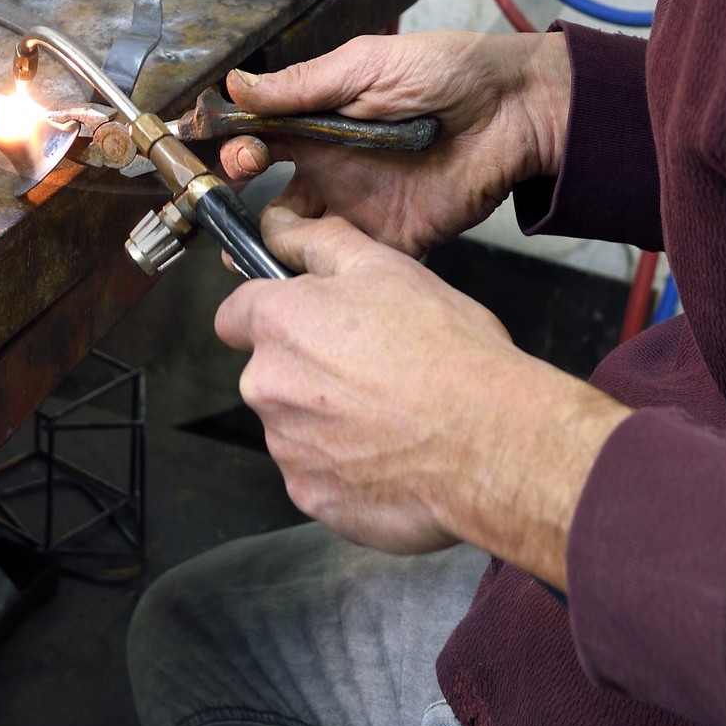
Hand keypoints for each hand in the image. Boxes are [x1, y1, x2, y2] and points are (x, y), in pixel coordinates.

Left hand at [215, 206, 628, 585]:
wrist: (490, 443)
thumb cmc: (445, 348)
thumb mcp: (387, 267)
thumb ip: (320, 242)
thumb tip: (279, 228)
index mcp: (278, 323)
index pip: (235, 315)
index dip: (272, 313)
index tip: (311, 323)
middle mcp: (266, 387)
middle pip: (270, 373)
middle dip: (308, 370)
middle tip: (375, 369)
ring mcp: (287, 448)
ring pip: (295, 426)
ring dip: (327, 422)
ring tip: (393, 418)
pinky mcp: (311, 497)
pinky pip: (317, 476)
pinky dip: (346, 470)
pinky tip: (393, 458)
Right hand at [217, 28, 570, 254]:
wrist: (514, 109)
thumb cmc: (445, 71)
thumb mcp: (367, 64)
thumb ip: (303, 85)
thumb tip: (236, 84)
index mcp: (320, 122)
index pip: (260, 139)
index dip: (235, 147)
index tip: (227, 153)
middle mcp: (331, 168)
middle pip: (269, 194)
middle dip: (240, 199)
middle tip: (242, 188)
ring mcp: (359, 208)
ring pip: (299, 238)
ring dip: (272, 245)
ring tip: (254, 247)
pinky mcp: (392, 240)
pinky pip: (349, 265)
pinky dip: (323, 274)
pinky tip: (307, 270)